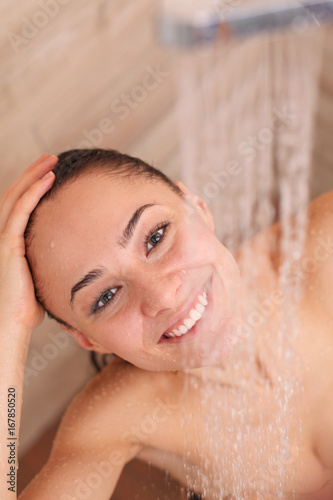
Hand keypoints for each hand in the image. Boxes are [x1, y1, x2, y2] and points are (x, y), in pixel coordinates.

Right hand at [0, 154, 57, 330]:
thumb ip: (46, 264)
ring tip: (52, 160)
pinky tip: (49, 178)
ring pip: (16, 197)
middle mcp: (2, 235)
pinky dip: (34, 191)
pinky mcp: (8, 244)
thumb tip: (68, 263)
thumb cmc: (27, 308)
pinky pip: (21, 211)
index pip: (19, 206)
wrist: (11, 324)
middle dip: (32, 173)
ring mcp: (2, 238)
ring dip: (34, 175)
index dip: (32, 187)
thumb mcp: (39, 278)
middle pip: (15, 194)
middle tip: (51, 158)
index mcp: (9, 241)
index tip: (51, 174)